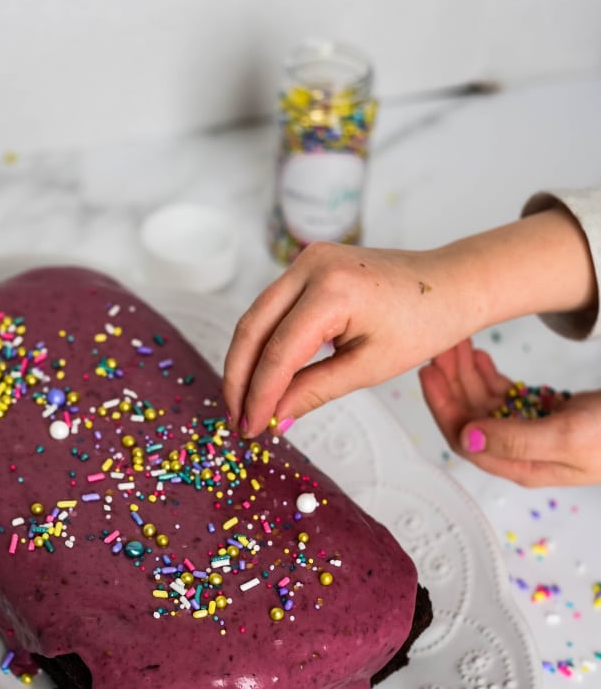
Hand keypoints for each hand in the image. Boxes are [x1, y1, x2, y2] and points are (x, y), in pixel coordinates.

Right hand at [223, 242, 467, 436]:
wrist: (451, 285)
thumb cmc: (423, 323)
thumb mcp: (369, 367)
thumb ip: (314, 391)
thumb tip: (274, 418)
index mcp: (333, 290)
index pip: (279, 352)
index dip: (260, 395)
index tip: (252, 429)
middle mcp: (311, 265)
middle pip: (252, 328)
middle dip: (239, 379)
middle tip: (238, 420)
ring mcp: (307, 260)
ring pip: (256, 317)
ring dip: (246, 362)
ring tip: (246, 404)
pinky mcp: (308, 266)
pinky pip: (273, 308)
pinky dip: (264, 343)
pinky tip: (263, 375)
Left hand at [419, 339, 600, 485]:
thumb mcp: (566, 437)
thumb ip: (515, 439)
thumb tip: (466, 438)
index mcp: (521, 464)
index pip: (465, 439)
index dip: (443, 406)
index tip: (431, 373)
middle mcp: (521, 451)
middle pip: (470, 418)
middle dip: (451, 383)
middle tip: (442, 348)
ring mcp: (532, 431)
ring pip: (485, 403)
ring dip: (467, 375)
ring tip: (457, 345)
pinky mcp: (545, 414)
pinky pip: (505, 395)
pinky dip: (489, 376)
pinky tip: (479, 357)